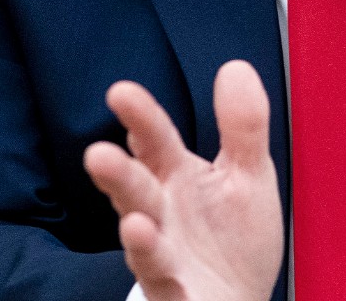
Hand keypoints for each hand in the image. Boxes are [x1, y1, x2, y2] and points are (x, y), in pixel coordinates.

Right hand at [83, 60, 282, 300]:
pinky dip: (167, 285)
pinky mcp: (174, 294)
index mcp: (175, 175)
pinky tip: (171, 279)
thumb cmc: (233, 236)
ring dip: (136, 235)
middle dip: (117, 174)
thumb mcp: (248, 173)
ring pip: (144, 243)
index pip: (153, 140)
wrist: (237, 298)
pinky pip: (167, 289)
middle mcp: (160, 213)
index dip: (139, 117)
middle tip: (98, 156)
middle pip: (135, 189)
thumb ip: (242, 125)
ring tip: (136, 225)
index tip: (121, 93)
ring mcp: (162, 256)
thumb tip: (236, 68)